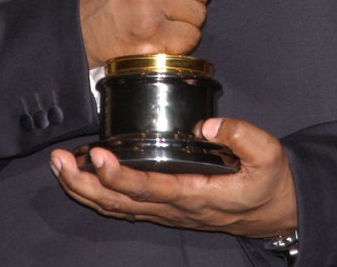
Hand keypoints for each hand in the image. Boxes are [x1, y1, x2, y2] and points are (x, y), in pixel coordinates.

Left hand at [50, 117, 296, 236]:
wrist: (277, 210)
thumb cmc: (269, 180)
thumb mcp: (268, 154)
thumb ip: (241, 135)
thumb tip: (207, 125)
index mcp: (198, 195)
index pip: (151, 189)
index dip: (121, 176)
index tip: (99, 156)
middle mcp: (176, 208)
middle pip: (121, 204)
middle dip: (86, 184)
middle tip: (60, 161)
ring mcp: (168, 210)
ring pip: (118, 208)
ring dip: (85, 189)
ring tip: (60, 165)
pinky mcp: (166, 206)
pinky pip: (125, 205)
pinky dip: (99, 193)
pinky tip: (83, 176)